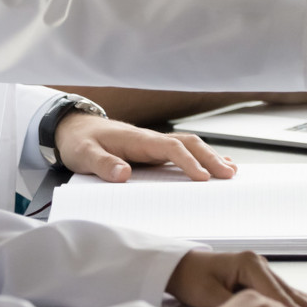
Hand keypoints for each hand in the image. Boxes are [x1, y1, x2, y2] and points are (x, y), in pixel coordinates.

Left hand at [56, 114, 237, 182]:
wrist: (74, 128)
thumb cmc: (80, 141)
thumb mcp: (84, 154)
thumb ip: (103, 164)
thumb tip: (124, 174)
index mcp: (138, 139)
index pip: (170, 147)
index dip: (188, 162)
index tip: (202, 178)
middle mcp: (151, 139)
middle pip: (189, 143)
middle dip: (210, 158)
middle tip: (229, 175)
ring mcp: (154, 144)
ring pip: (190, 146)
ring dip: (210, 157)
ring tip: (231, 172)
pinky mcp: (154, 151)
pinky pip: (183, 152)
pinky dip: (202, 157)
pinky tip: (216, 164)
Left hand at [167, 249, 306, 306]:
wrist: (180, 267)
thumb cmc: (192, 279)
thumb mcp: (209, 296)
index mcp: (248, 264)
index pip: (274, 292)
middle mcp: (258, 263)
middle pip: (287, 290)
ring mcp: (259, 268)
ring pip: (288, 289)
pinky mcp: (257, 275)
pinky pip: (281, 289)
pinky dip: (297, 298)